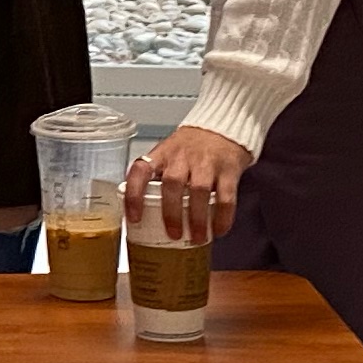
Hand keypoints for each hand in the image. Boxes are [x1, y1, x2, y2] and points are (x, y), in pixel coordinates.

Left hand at [126, 123, 251, 245]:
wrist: (225, 125)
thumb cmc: (193, 146)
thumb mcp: (170, 154)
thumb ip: (159, 178)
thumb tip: (146, 215)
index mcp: (163, 154)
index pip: (141, 171)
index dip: (134, 195)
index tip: (134, 218)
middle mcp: (182, 156)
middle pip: (172, 184)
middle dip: (171, 213)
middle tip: (173, 234)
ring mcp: (207, 161)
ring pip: (199, 191)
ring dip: (197, 218)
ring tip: (197, 238)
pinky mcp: (229, 168)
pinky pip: (225, 196)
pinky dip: (222, 217)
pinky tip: (219, 230)